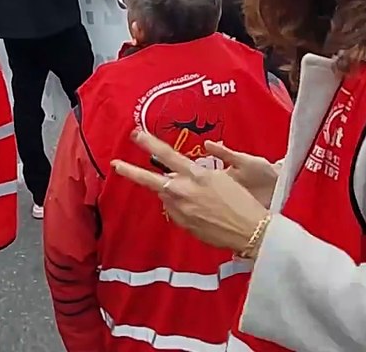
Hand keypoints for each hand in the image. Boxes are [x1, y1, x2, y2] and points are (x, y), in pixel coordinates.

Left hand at [112, 130, 267, 252]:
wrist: (249, 230)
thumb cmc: (241, 201)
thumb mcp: (219, 178)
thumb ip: (194, 176)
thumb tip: (178, 178)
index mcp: (195, 175)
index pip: (166, 154)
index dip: (149, 143)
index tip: (135, 135)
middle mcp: (183, 191)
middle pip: (150, 179)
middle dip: (130, 171)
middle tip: (115, 164)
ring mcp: (181, 210)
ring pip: (165, 196)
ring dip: (172, 193)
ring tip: (197, 199)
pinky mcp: (183, 224)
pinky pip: (175, 212)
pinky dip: (182, 208)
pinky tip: (200, 211)